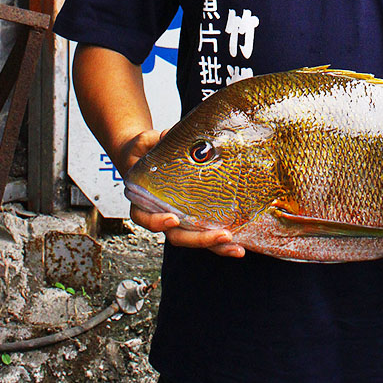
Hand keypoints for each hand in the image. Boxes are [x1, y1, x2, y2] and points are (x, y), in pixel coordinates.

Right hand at [120, 128, 245, 257]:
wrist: (145, 153)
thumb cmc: (144, 149)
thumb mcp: (146, 142)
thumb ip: (156, 140)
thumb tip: (170, 134)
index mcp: (142, 200)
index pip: (144, 218)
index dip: (157, 222)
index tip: (172, 219)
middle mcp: (160, 214)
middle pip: (177, 236)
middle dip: (200, 239)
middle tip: (222, 236)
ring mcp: (179, 218)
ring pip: (194, 238)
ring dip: (216, 245)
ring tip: (237, 248)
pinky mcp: (193, 215)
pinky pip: (206, 229)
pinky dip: (221, 237)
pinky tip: (240, 240)